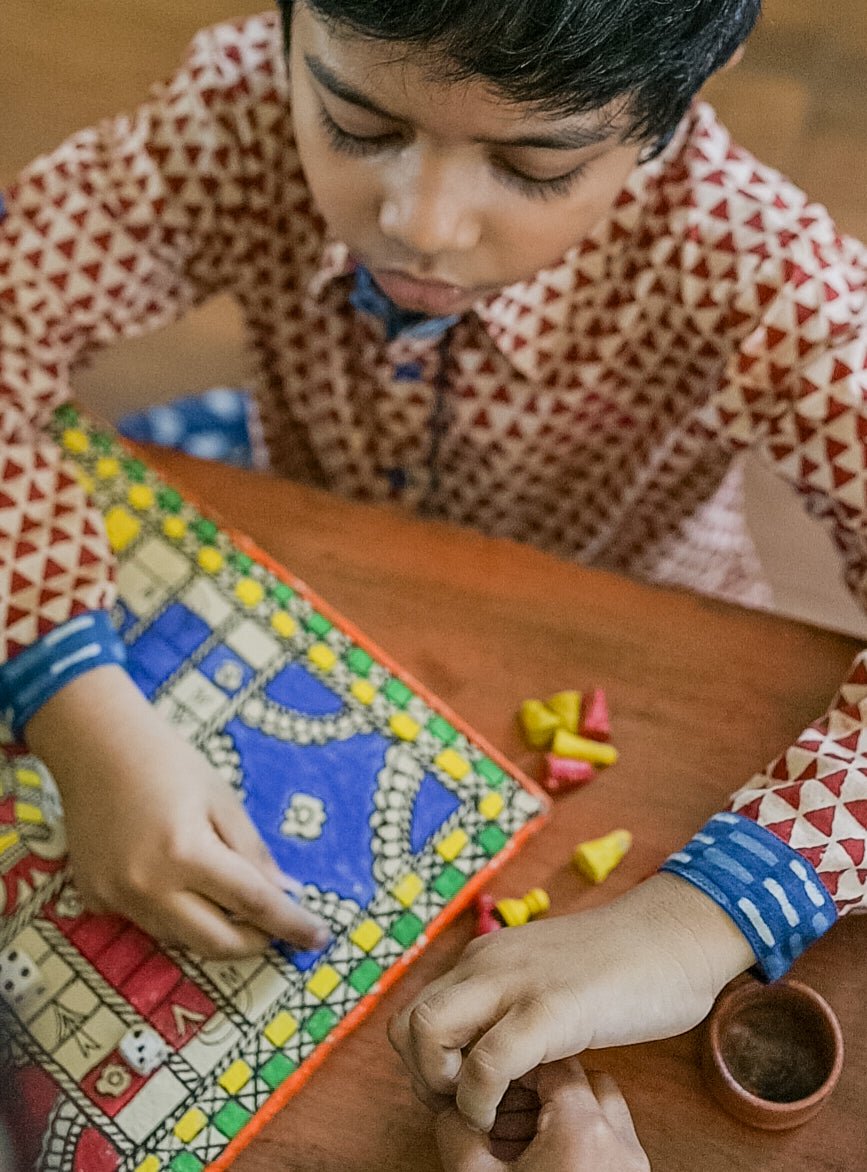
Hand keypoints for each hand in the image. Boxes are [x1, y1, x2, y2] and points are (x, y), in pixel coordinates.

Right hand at [26, 666, 329, 956]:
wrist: (96, 746)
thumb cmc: (168, 763)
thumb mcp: (223, 799)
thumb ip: (253, 852)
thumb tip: (284, 893)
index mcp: (187, 853)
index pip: (253, 902)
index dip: (290, 923)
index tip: (318, 936)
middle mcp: (148, 886)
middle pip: (215, 941)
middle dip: (254, 942)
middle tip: (275, 929)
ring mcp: (116, 898)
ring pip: (180, 938)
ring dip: (213, 928)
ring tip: (226, 898)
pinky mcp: (94, 898)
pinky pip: (146, 923)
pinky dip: (173, 914)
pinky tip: (176, 882)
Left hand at [390, 873, 753, 1129]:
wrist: (673, 937)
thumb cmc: (620, 966)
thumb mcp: (545, 977)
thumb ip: (512, 1002)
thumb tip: (488, 1053)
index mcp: (484, 958)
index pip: (413, 1012)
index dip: (424, 1064)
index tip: (460, 1091)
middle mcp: (487, 964)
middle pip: (407, 1025)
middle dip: (423, 1079)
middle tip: (465, 1103)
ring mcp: (515, 983)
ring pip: (429, 1033)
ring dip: (444, 1086)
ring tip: (485, 1106)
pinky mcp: (550, 1009)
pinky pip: (487, 1061)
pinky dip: (482, 1098)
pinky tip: (508, 1109)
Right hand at [436, 1058, 648, 1171]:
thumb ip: (458, 1133)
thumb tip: (450, 1108)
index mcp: (583, 1129)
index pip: (554, 1063)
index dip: (517, 1068)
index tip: (491, 1084)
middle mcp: (620, 1143)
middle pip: (586, 1082)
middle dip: (543, 1090)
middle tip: (504, 1113)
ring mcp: (633, 1169)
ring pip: (605, 1112)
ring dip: (565, 1115)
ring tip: (522, 1143)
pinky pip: (613, 1146)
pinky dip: (581, 1143)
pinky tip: (544, 1168)